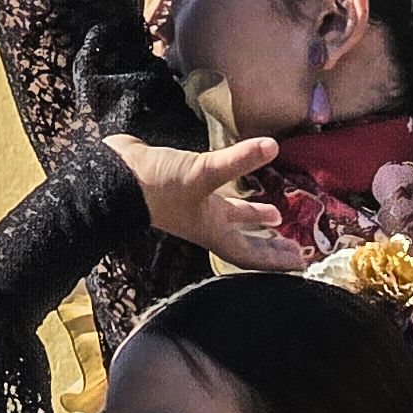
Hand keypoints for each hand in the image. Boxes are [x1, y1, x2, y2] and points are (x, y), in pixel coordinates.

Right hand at [109, 132, 303, 271]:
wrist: (112, 175)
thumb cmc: (158, 184)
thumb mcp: (203, 172)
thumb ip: (237, 161)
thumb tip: (273, 147)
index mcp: (213, 231)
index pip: (250, 255)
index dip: (275, 262)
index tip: (300, 265)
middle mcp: (206, 223)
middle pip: (244, 242)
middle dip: (269, 247)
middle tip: (296, 249)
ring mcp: (196, 206)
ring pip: (231, 219)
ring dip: (253, 219)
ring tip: (277, 216)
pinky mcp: (187, 186)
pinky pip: (218, 196)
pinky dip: (234, 194)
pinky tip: (243, 181)